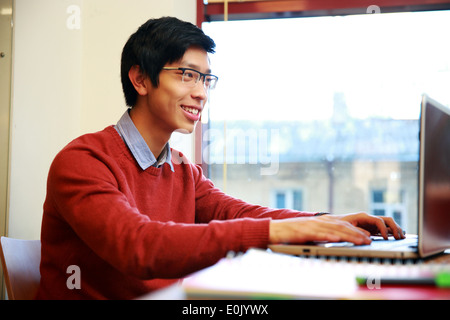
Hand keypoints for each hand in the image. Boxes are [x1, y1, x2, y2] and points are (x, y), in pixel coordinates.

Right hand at [269, 212, 404, 244]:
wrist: (274, 230)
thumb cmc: (291, 233)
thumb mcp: (310, 233)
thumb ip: (322, 234)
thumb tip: (334, 240)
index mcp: (321, 222)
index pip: (343, 225)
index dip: (356, 230)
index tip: (367, 236)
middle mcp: (319, 222)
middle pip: (342, 226)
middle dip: (357, 233)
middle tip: (369, 240)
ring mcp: (312, 226)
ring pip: (334, 230)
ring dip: (349, 236)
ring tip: (360, 241)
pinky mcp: (305, 231)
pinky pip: (320, 234)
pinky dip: (330, 236)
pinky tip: (338, 239)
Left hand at [335, 212, 404, 239]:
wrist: (334, 222)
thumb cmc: (339, 223)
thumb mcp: (345, 227)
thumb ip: (357, 231)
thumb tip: (369, 237)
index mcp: (364, 216)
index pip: (378, 220)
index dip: (383, 229)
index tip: (385, 238)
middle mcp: (370, 218)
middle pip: (387, 220)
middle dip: (394, 228)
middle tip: (398, 238)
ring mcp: (372, 223)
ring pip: (388, 223)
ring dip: (395, 229)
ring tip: (401, 238)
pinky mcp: (373, 228)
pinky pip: (385, 228)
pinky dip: (392, 232)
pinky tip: (398, 237)